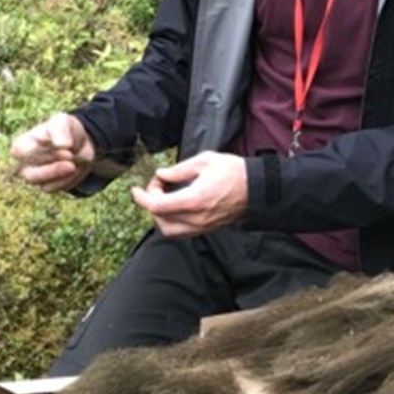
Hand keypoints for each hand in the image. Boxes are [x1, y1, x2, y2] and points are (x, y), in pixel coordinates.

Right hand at [9, 113, 95, 191]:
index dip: (43, 154)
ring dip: (62, 175)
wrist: (81, 142)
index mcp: (22, 146)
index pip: (22, 154)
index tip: (66, 149)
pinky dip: (68, 180)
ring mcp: (36, 177)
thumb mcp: (63, 122)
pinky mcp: (49, 186)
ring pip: (44, 185)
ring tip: (75, 165)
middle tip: (72, 162)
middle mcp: (25, 164)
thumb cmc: (64, 129)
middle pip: (31, 176)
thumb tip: (61, 146)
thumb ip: (60, 130)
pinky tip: (75, 169)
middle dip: (54, 170)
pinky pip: (56, 188)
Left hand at [132, 151, 248, 237]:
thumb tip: (162, 175)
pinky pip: (181, 232)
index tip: (136, 189)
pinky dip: (171, 221)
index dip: (142, 198)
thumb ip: (179, 169)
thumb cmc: (234, 172)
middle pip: (159, 219)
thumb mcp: (205, 161)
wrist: (257, 188)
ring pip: (168, 230)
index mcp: (194, 199)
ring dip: (160, 215)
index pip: (157, 206)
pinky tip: (176, 205)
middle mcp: (196, 218)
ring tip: (165, 197)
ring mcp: (202, 226)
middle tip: (159, 185)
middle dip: (151, 203)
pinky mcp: (206, 229)